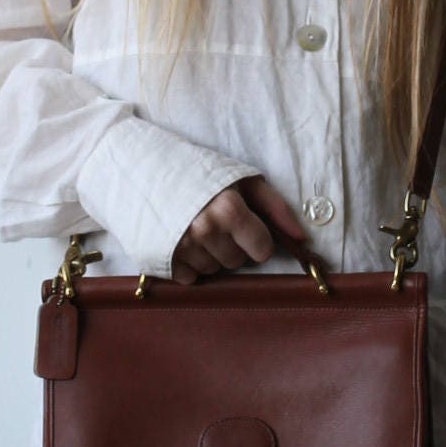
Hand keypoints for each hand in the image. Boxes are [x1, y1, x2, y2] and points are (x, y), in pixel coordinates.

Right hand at [170, 176, 307, 281]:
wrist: (144, 168)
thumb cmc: (199, 172)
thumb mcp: (241, 179)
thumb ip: (275, 206)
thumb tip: (301, 238)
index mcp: (229, 209)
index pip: (262, 250)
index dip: (257, 239)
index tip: (245, 227)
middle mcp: (206, 230)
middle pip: (237, 261)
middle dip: (231, 245)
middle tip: (215, 223)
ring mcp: (182, 246)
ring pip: (214, 270)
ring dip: (210, 255)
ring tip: (195, 229)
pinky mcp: (163, 259)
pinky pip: (190, 278)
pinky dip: (188, 264)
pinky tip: (181, 241)